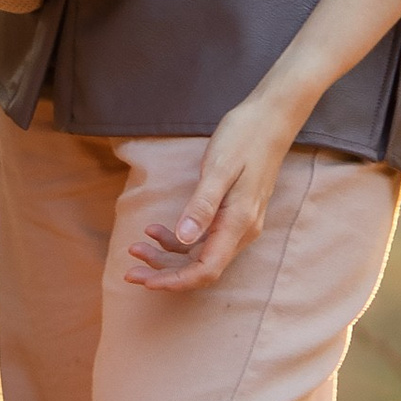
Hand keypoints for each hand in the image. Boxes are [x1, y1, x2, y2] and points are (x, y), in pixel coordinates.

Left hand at [123, 76, 312, 291]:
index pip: (206, 269)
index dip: (175, 281)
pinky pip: (204, 238)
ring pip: (200, 254)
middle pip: (201, 267)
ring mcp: (239, 224)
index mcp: (239, 223)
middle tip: (129, 270)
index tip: (145, 281)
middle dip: (165, 273)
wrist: (270, 119)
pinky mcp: (233, 214)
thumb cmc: (244, 138)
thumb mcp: (218, 168)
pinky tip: (156, 230)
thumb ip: (202, 205)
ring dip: (168, 256)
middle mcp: (242, 231)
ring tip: (136, 248)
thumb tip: (182, 239)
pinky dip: (179, 239)